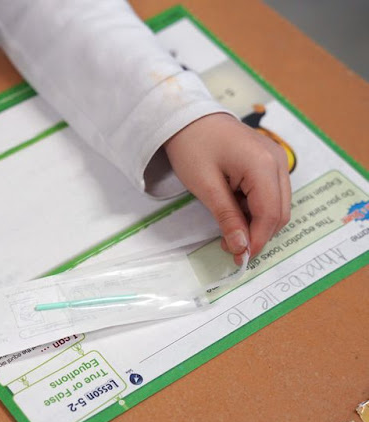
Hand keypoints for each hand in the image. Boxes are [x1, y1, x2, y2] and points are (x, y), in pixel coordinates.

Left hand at [164, 113, 290, 262]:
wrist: (187, 117)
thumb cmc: (192, 146)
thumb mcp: (205, 186)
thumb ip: (226, 217)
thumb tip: (241, 248)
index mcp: (263, 165)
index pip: (270, 214)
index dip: (257, 240)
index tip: (239, 258)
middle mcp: (278, 161)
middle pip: (279, 212)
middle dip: (258, 234)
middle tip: (230, 247)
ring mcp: (276, 159)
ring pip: (277, 205)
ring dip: (256, 222)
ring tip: (228, 228)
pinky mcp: (269, 161)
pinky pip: (270, 193)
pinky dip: (255, 208)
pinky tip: (233, 209)